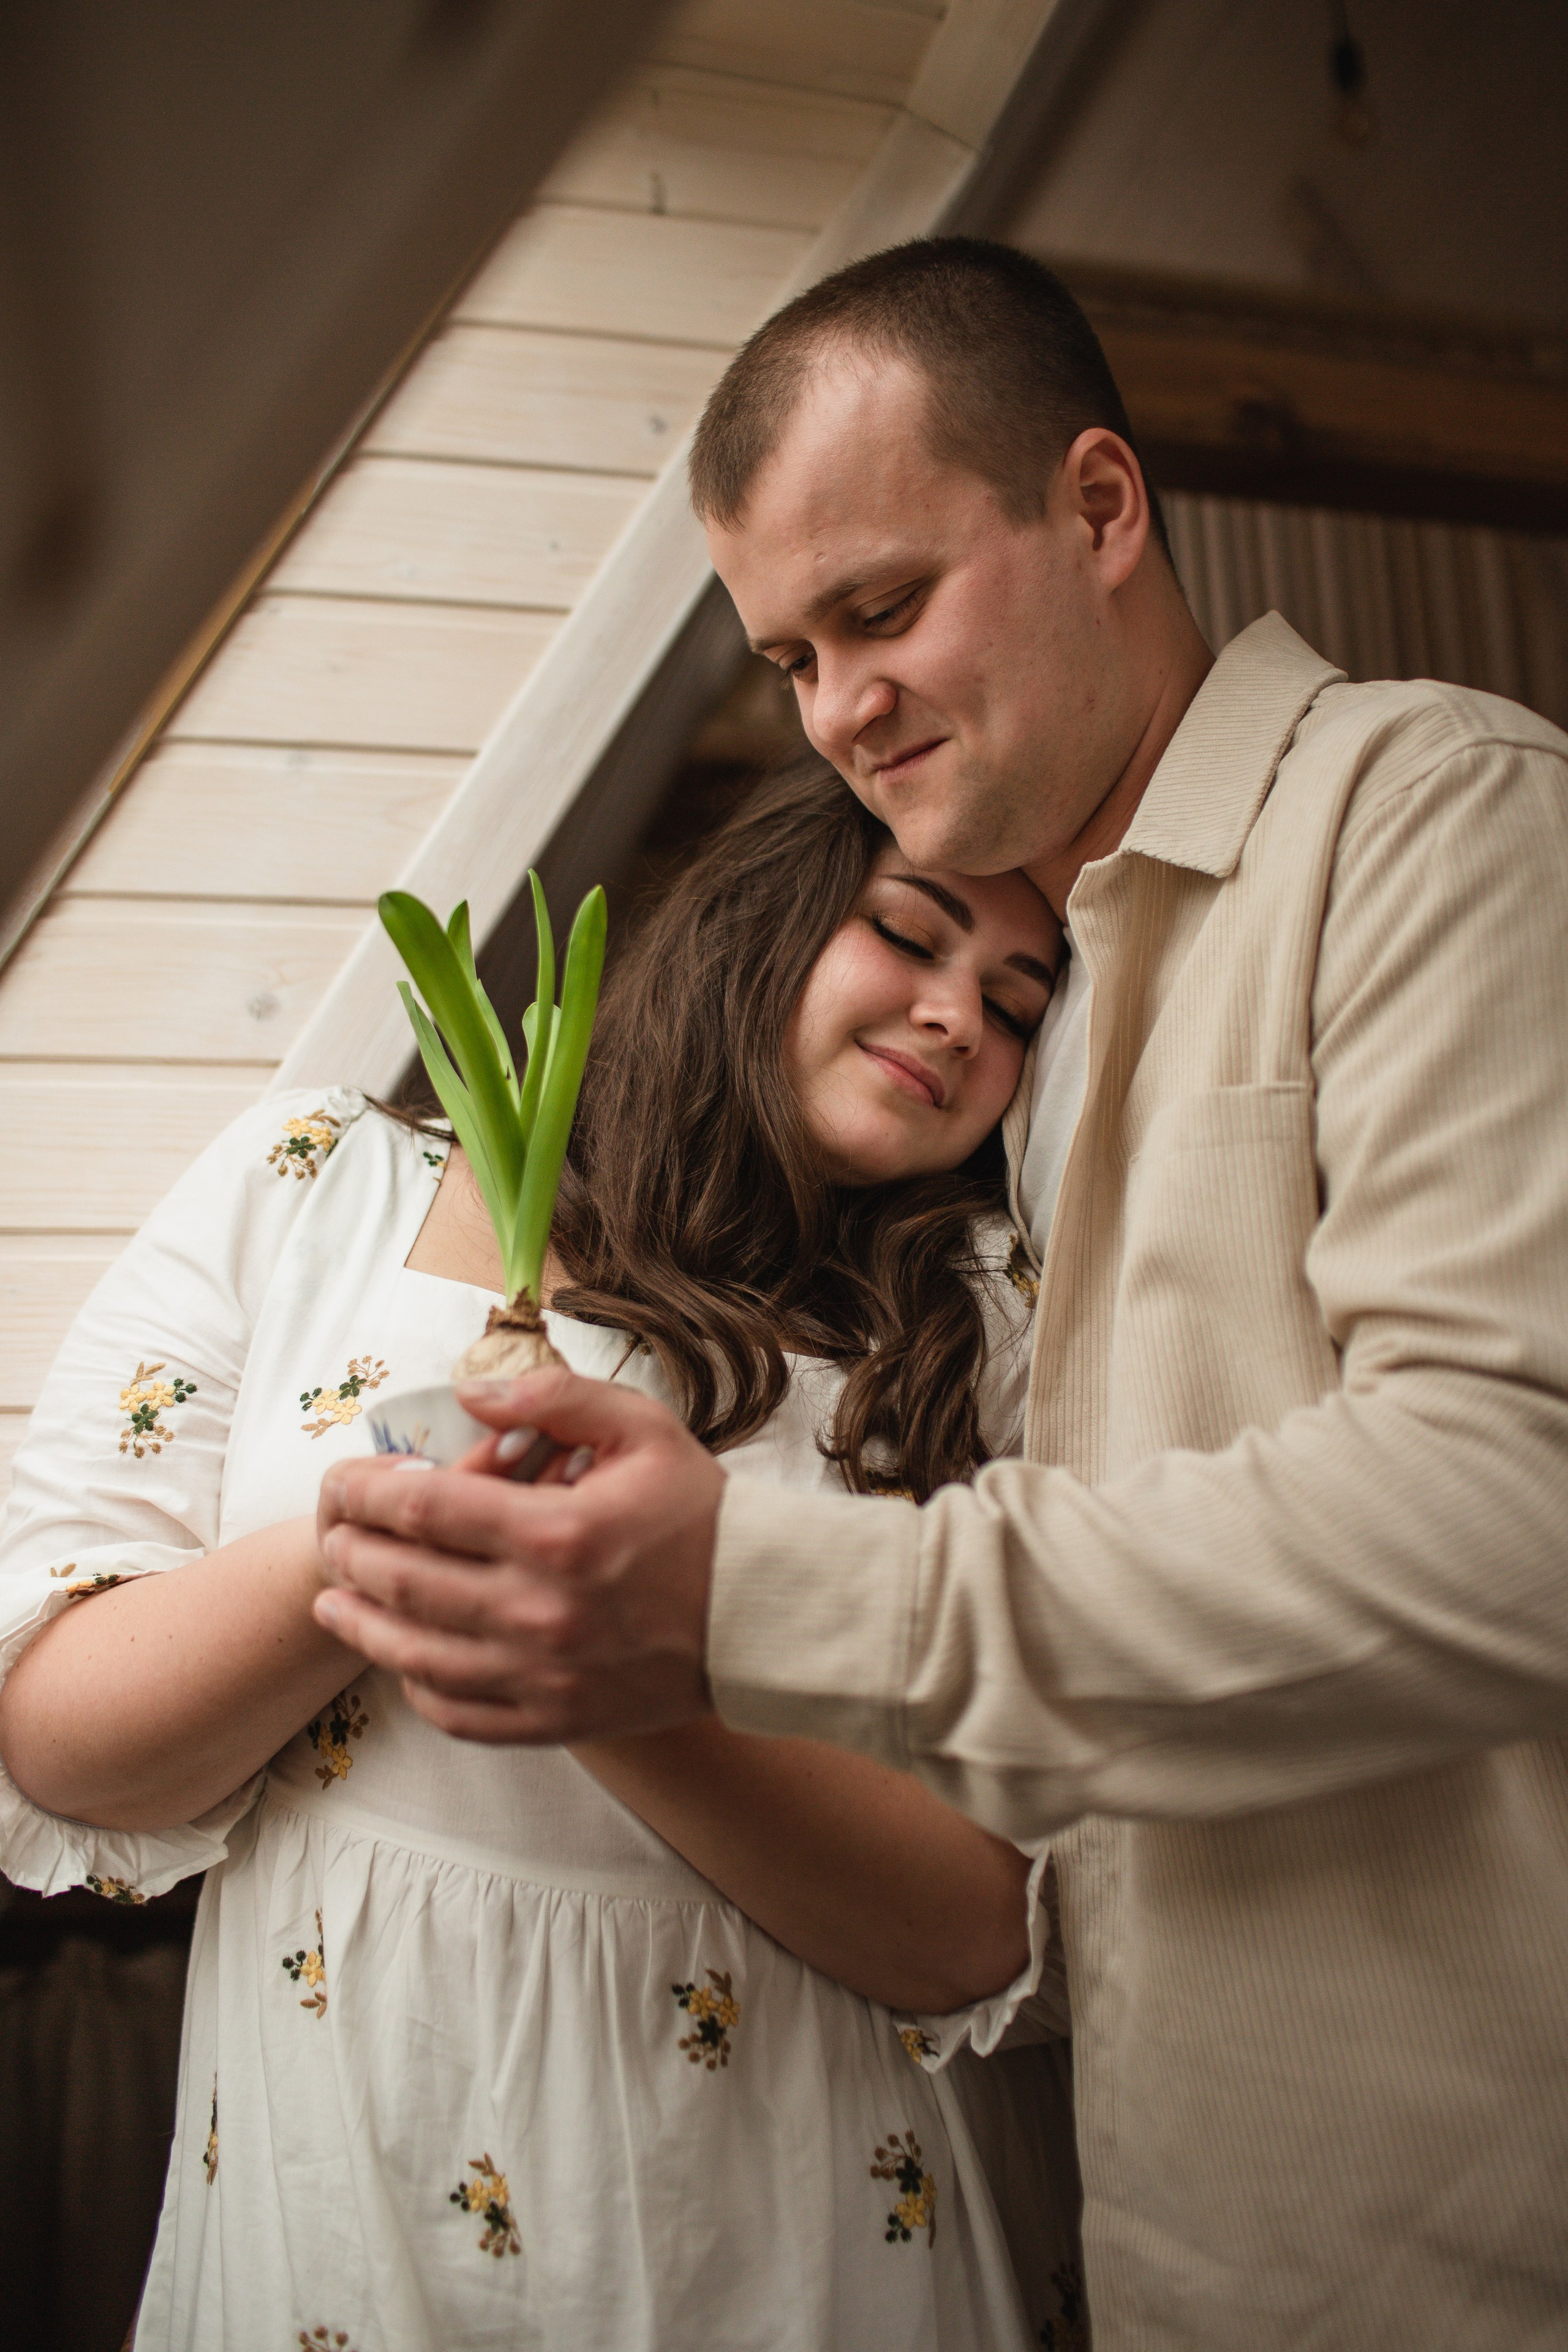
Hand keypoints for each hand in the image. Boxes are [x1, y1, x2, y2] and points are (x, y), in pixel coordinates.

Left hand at [312, 1369, 723, 1742]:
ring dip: (363, 1624)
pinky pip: (460, 1713)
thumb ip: (554, 1399)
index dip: (368, 1491)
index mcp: (557, 1531)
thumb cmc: (700, 1514)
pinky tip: (404, 1662)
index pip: (424, 1507)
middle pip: (405, 1580)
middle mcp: (541, 1609)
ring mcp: (544, 1674)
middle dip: (352, 1553)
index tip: (347, 1480)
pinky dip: (419, 1688)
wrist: (763, 1614)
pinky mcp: (556, 1719)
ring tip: (334, 1602)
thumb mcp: (642, 1427)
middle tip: (333, 1535)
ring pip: (417, 1654)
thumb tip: (470, 1393)